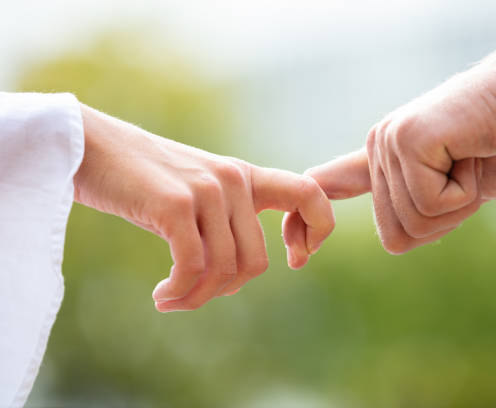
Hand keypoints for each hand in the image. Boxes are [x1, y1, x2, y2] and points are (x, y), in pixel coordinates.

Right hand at [74, 105, 333, 311]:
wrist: (91, 146)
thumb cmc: (143, 179)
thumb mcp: (197, 191)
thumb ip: (226, 220)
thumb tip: (239, 275)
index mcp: (245, 176)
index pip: (310, 194)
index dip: (317, 231)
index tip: (296, 258)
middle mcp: (233, 180)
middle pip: (256, 261)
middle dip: (226, 289)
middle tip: (194, 294)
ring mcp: (207, 190)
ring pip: (225, 269)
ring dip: (197, 297)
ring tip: (171, 299)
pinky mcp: (176, 205)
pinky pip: (194, 267)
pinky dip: (180, 292)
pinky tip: (162, 296)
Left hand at [305, 48, 495, 253]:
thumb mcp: (455, 187)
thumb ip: (418, 207)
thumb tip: (390, 239)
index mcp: (384, 160)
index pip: (334, 186)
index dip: (310, 218)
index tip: (296, 248)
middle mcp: (378, 149)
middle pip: (395, 233)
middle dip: (444, 218)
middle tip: (466, 173)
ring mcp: (389, 142)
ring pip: (414, 221)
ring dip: (458, 203)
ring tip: (469, 158)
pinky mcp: (407, 140)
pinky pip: (431, 202)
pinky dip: (465, 192)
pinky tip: (471, 154)